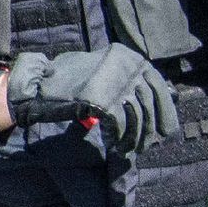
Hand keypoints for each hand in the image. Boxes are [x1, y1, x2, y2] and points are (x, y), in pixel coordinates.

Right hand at [5, 44, 179, 153]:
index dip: (165, 112)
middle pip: (150, 104)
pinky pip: (120, 123)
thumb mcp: (109, 76)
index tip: (165, 130)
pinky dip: (119, 137)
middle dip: (150, 129)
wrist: (42, 85)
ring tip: (129, 147)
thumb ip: (131, 85)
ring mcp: (114, 81)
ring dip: (135, 137)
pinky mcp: (101, 99)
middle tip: (147, 144)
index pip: (159, 87)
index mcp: (131, 59)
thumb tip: (160, 106)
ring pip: (137, 116)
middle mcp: (126, 65)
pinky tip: (115, 144)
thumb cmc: (75, 83)